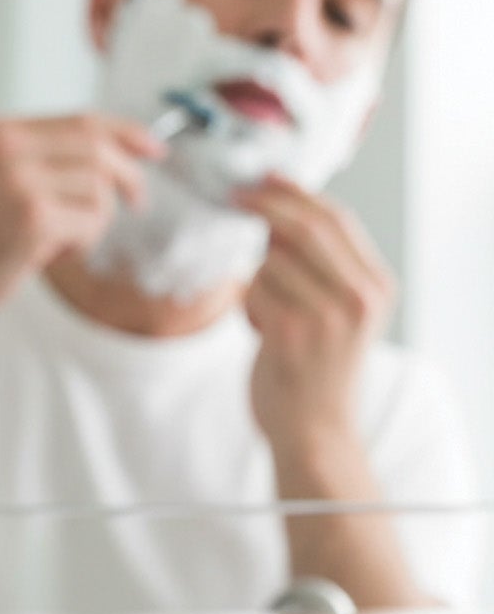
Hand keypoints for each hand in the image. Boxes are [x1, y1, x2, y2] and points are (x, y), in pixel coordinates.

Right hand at [0, 114, 165, 331]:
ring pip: (100, 190)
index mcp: (1, 132)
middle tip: (136, 205)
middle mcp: (10, 148)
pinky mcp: (31, 218)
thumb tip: (116, 156)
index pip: (83, 121)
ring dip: (95, 223)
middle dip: (127, 179)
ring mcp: (20, 181)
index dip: (128, 134)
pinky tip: (50, 256)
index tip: (155, 151)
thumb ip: (43, 162)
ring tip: (63, 242)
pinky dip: (82, 243)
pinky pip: (90, 222)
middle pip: (99, 150)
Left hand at [234, 175, 395, 458]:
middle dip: (266, 205)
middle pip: (306, 226)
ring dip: (256, 282)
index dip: (295, 193)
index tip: (265, 179)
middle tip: (236, 197)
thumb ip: (319, 266)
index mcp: (376, 286)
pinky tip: (263, 336)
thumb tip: (276, 212)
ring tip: (269, 318)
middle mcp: (359, 297)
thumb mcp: (336, 313)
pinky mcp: (292, 333)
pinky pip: (254, 291)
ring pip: (271, 262)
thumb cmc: (315, 373)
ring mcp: (328, 315)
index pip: (336, 219)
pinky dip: (248, 308)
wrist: (314, 433)